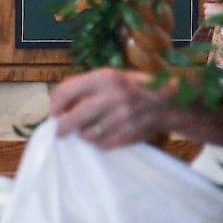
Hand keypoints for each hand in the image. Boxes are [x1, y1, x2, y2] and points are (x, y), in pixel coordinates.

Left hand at [48, 68, 171, 148]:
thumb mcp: (112, 78)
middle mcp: (113, 96)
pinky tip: (103, 137)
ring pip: (87, 134)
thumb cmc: (133, 88)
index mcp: (105, 77)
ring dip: (83, 135)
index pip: (67, 90)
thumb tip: (58, 105)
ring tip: (86, 132)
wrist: (169, 102)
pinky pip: (103, 144)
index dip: (55, 103)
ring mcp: (122, 117)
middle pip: (74, 117)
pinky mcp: (129, 134)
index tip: (53, 112)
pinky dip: (99, 143)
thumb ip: (86, 88)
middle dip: (63, 127)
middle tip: (59, 131)